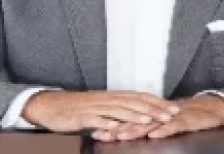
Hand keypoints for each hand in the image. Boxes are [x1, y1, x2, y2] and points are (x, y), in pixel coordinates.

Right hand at [21, 90, 180, 132]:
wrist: (50, 106)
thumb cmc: (75, 109)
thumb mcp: (99, 107)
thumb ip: (116, 110)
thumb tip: (135, 114)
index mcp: (112, 96)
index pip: (139, 97)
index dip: (157, 102)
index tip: (173, 107)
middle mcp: (107, 99)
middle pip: (135, 102)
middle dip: (154, 108)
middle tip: (172, 113)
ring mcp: (96, 107)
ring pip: (120, 110)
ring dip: (137, 115)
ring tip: (152, 119)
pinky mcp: (84, 117)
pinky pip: (99, 120)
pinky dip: (111, 123)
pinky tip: (120, 128)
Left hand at [92, 94, 223, 141]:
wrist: (207, 110)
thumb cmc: (181, 118)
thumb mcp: (159, 123)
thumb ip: (142, 127)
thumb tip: (121, 133)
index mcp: (149, 114)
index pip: (127, 120)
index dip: (111, 125)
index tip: (95, 131)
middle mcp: (156, 114)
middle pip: (133, 121)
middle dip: (116, 128)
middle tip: (101, 134)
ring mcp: (170, 117)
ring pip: (149, 123)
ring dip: (134, 129)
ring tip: (121, 135)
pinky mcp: (184, 121)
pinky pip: (172, 126)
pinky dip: (162, 130)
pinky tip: (153, 134)